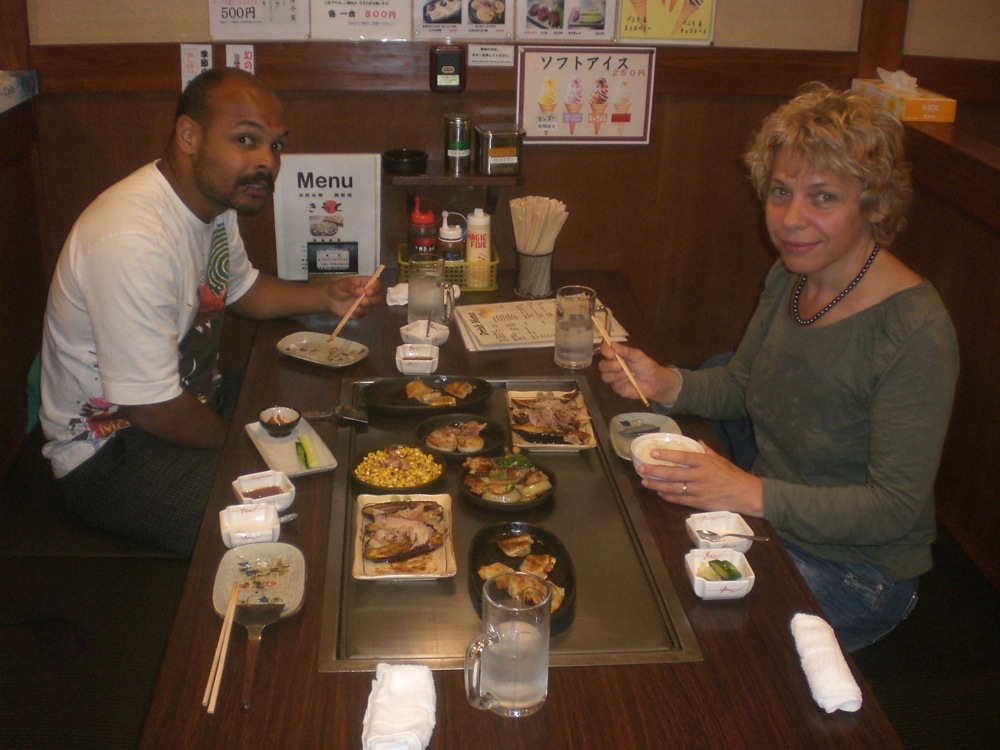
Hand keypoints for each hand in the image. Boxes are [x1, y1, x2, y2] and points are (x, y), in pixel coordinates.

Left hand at [327, 274, 382, 317]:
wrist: (330, 299)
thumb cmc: (339, 288)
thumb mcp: (344, 284)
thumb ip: (352, 287)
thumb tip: (362, 291)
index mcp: (367, 284)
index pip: (377, 285)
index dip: (375, 289)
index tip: (368, 292)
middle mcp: (369, 294)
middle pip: (378, 298)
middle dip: (371, 300)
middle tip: (362, 301)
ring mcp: (366, 304)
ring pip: (372, 307)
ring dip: (364, 307)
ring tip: (354, 305)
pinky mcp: (362, 312)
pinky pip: (364, 314)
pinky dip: (358, 313)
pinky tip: (351, 310)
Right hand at [597, 341, 678, 405]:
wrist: (655, 381)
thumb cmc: (646, 366)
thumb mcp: (638, 356)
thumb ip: (625, 351)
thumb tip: (612, 343)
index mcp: (616, 355)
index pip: (605, 350)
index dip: (605, 350)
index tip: (611, 352)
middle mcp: (612, 366)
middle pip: (602, 365)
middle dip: (610, 365)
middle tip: (620, 365)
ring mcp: (614, 378)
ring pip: (605, 376)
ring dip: (616, 374)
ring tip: (627, 373)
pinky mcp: (617, 388)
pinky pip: (613, 384)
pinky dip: (620, 381)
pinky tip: (629, 379)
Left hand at [636, 442, 763, 516]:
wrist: (747, 495)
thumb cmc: (733, 475)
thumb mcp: (720, 459)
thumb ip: (706, 450)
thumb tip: (696, 441)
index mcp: (705, 463)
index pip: (682, 457)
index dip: (667, 455)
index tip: (653, 453)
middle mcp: (700, 476)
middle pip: (673, 474)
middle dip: (654, 472)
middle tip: (641, 469)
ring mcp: (699, 491)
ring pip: (673, 488)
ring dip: (657, 485)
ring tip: (645, 482)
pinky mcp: (699, 503)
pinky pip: (679, 500)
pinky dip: (668, 497)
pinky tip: (659, 493)